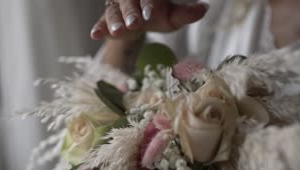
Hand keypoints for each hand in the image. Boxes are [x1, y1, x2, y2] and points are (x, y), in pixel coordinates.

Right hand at [90, 0, 208, 39]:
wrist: (141, 22)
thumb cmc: (159, 15)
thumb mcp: (174, 17)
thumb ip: (186, 13)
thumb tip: (204, 8)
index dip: (148, 4)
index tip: (151, 15)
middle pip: (128, 2)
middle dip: (131, 13)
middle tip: (135, 24)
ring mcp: (117, 6)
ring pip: (114, 11)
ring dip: (114, 21)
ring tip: (117, 31)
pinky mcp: (107, 18)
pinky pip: (101, 21)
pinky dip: (98, 28)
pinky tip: (95, 35)